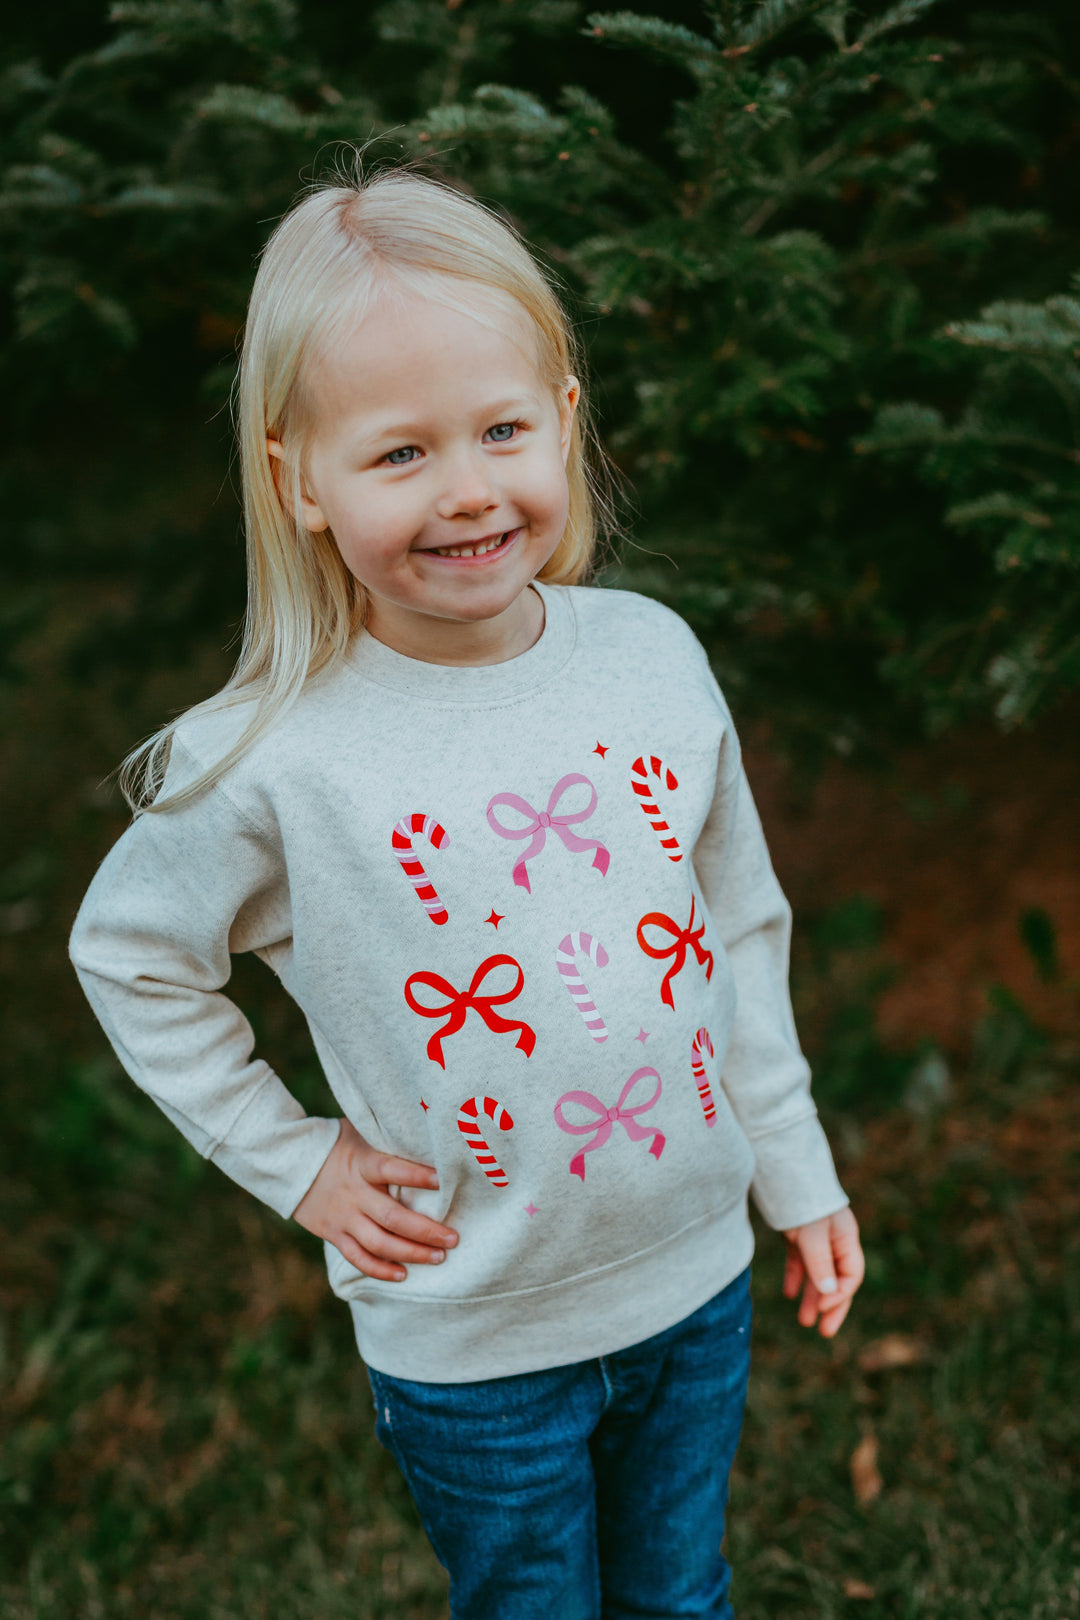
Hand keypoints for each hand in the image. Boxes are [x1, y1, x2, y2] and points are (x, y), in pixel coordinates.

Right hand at [292, 1118, 458, 1281]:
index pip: (391, 1169)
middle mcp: (354, 1193)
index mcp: (363, 1164)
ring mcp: (343, 1217)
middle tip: (453, 1238)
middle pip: (392, 1217)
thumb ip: (388, 1139)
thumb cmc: (339, 1144)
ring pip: (378, 1243)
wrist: (291, 1163)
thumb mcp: (361, 1132)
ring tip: (439, 1257)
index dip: (417, 1175)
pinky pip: (358, 1258)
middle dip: (425, 1231)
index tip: (444, 1180)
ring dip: (411, 1253)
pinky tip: (403, 1274)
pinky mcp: (334, 1234)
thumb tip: (427, 1133)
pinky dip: (380, 1269)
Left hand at [782, 1205, 863, 1337]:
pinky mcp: (798, 1237)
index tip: (823, 1309)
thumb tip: (830, 1294)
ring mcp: (816, 1239)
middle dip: (831, 1307)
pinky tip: (789, 1295)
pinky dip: (796, 1278)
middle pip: (837, 1281)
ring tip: (803, 1322)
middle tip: (824, 1332)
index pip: (850, 1276)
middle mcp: (834, 1241)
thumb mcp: (813, 1234)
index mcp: (846, 1238)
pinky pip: (800, 1263)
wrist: (783, 1171)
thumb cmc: (803, 1201)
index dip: (839, 1296)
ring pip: (818, 1275)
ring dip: (812, 1298)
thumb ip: (821, 1263)